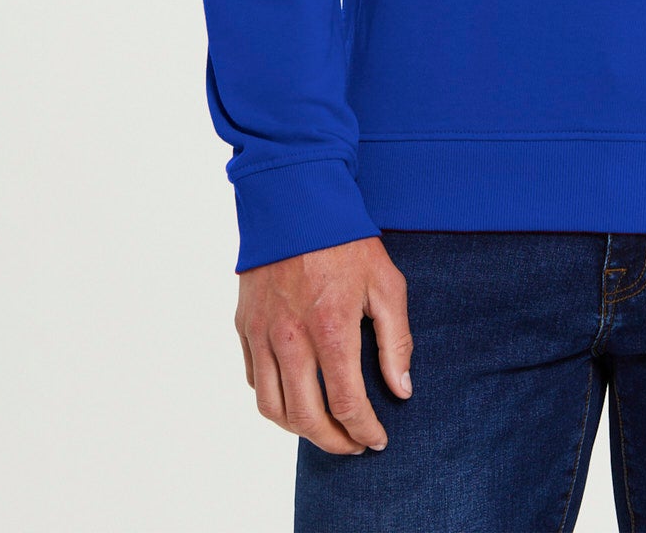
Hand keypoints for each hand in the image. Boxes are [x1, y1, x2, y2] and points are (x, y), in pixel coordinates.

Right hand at [235, 236, 413, 455]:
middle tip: (352, 445)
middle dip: (333, 442)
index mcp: (331, 330)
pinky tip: (294, 397)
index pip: (346, 404)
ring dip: (299, 429)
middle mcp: (291, 340)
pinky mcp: (245, 325)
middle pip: (307, 418)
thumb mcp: (386, 283)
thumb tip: (401, 389)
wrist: (296, 200)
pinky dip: (273, 399)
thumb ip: (395, 340)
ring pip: (272, 408)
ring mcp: (263, 334)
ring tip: (323, 429)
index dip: (363, 430)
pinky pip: (254, 380)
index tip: (376, 439)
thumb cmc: (346, 241)